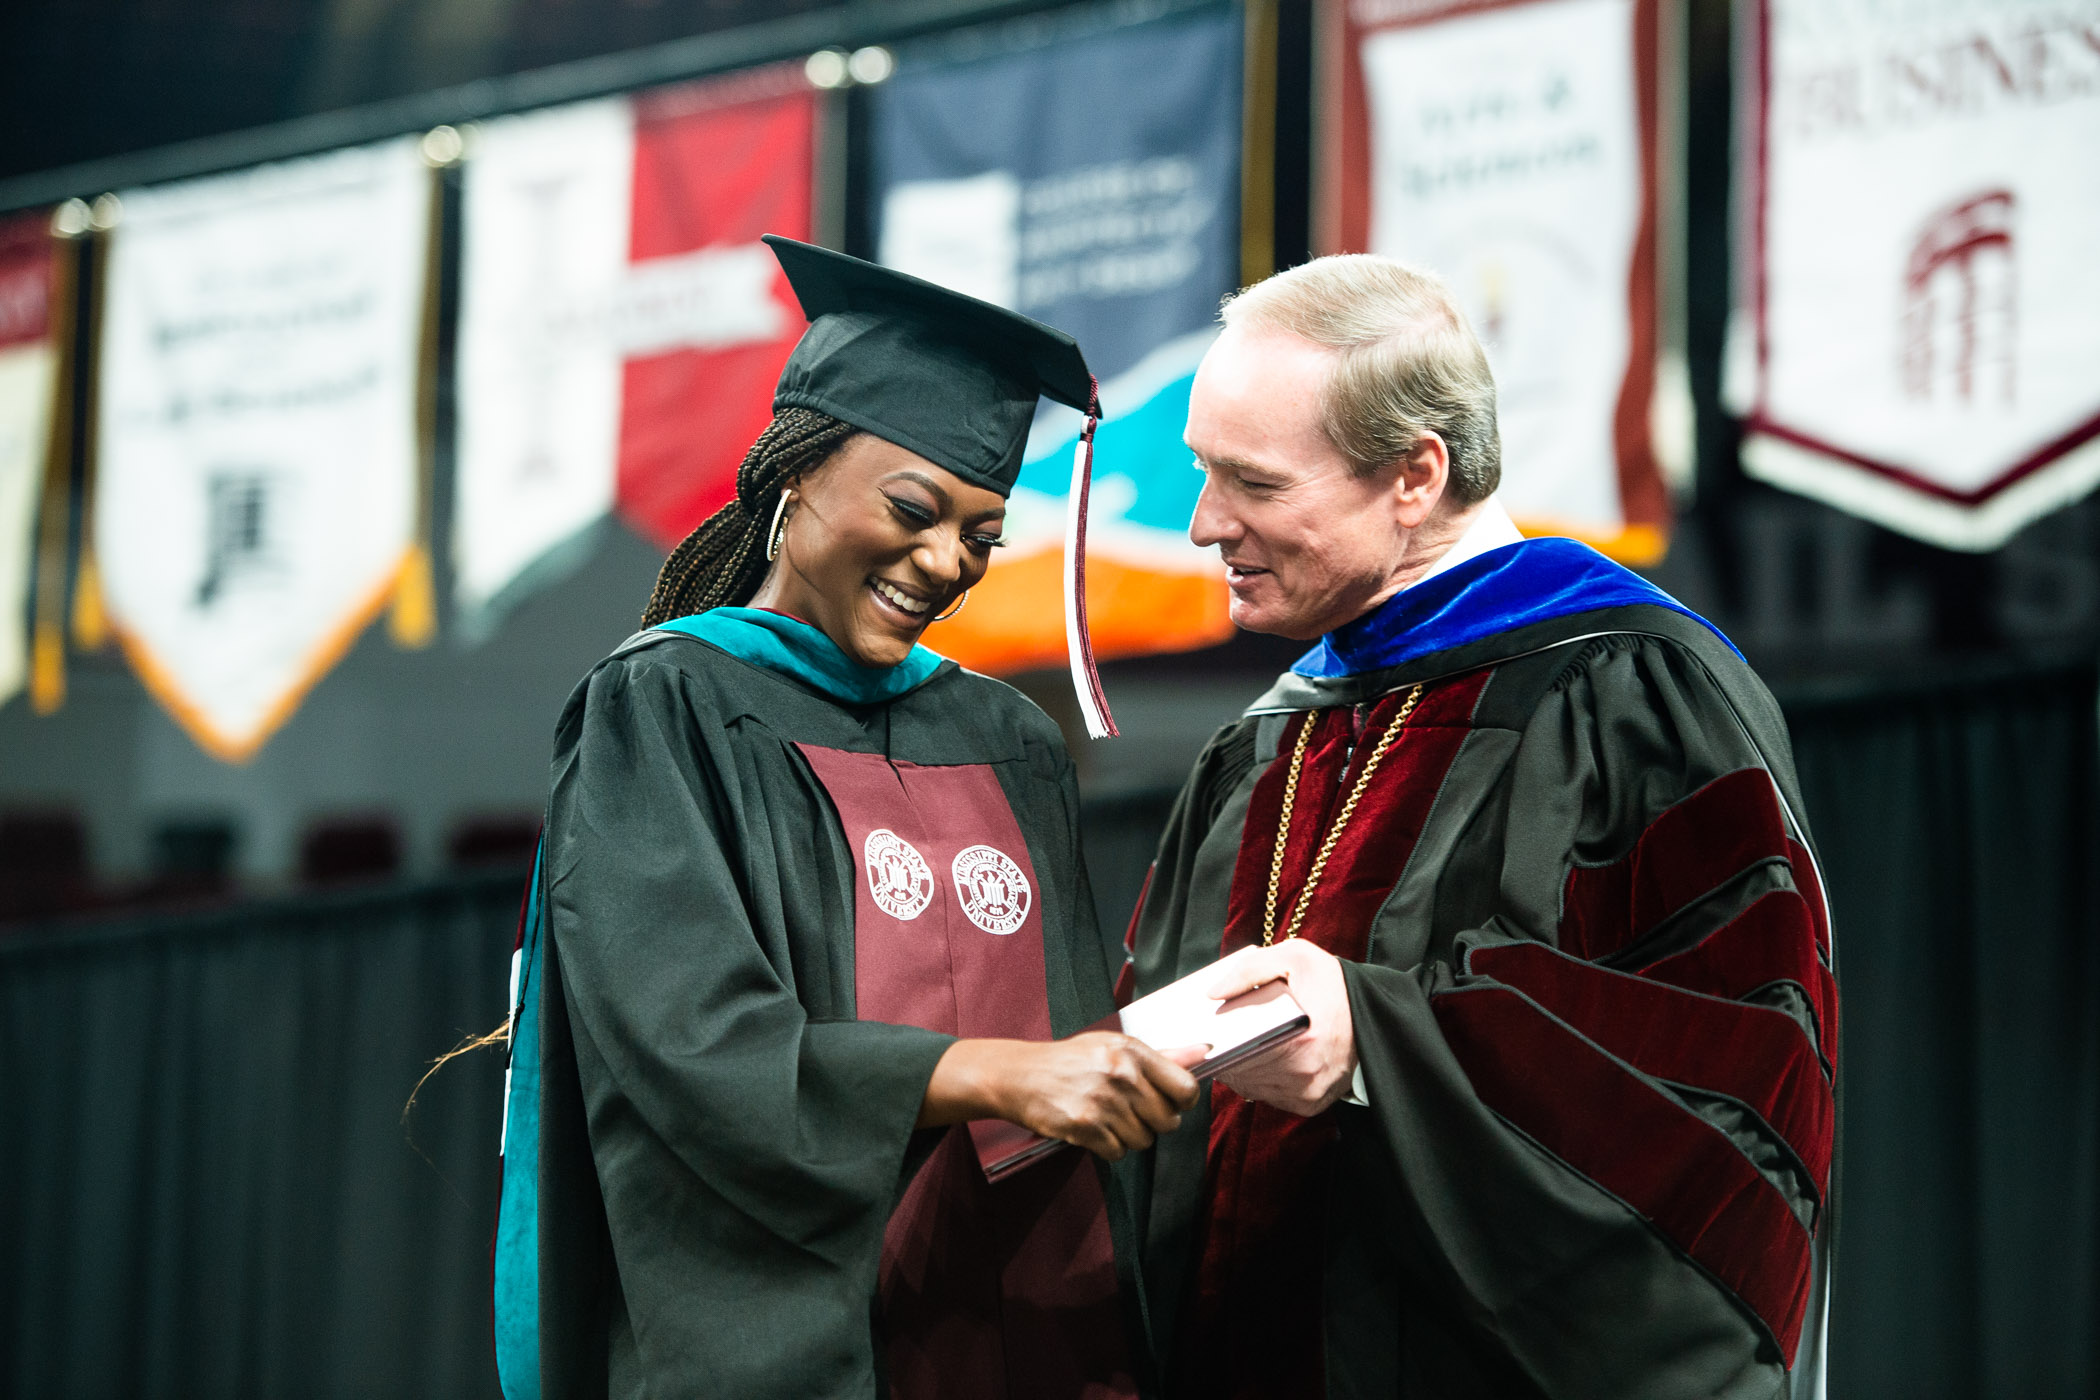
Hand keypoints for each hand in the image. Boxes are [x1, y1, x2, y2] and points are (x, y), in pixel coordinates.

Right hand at [921, 1034, 1202, 1160]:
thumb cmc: (1070, 1060)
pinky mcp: (1085, 1127)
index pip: (1185, 1088)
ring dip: (1128, 1136)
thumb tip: (1204, 1052)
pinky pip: (1118, 1153)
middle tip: (1130, 1112)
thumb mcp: (1113, 1046)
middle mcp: (1121, 1074)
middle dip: (1152, 1122)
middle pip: (1167, 1121)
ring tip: (1106, 1117)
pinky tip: (1092, 1129)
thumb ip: (1160, 1055)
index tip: (1171, 1103)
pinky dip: (1108, 1147)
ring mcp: (1103, 1102)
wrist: (1019, 1075)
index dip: (1182, 1102)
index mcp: (1132, 1051)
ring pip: (1143, 1140)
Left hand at [1207, 942, 1356, 1116]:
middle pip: (1242, 1073)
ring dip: (1240, 1070)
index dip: (1216, 1047)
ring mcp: (1310, 1094)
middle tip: (1216, 1037)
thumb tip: (1213, 992)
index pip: (1239, 1055)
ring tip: (1237, 1044)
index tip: (1205, 1035)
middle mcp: (1308, 1075)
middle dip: (1225, 1056)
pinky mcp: (1311, 1104)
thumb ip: (1250, 969)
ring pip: (1252, 1088)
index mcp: (1305, 1041)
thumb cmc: (1332, 984)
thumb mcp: (1295, 957)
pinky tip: (1259, 1058)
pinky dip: (1258, 1080)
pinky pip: (1269, 1097)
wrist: (1371, 1012)